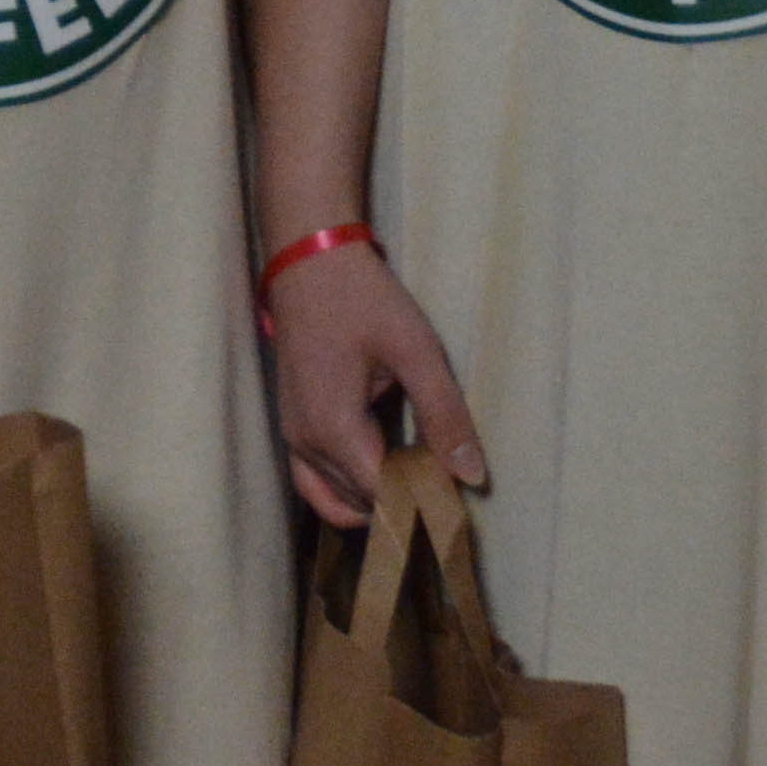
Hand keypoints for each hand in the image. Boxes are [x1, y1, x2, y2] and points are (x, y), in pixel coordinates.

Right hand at [264, 242, 483, 530]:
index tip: (462, 498)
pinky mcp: (293, 429)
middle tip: (450, 480)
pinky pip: (317, 484)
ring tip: (422, 476)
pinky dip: (349, 493)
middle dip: (408, 502)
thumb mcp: (415, 350)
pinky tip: (385, 472)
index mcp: (334, 428)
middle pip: (363, 504)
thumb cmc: (364, 299)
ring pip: (338, 501)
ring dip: (380, 500)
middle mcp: (306, 444)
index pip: (385, 498)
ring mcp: (294, 439)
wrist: (309, 261)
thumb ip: (444, 415)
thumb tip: (473, 477)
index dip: (427, 503)